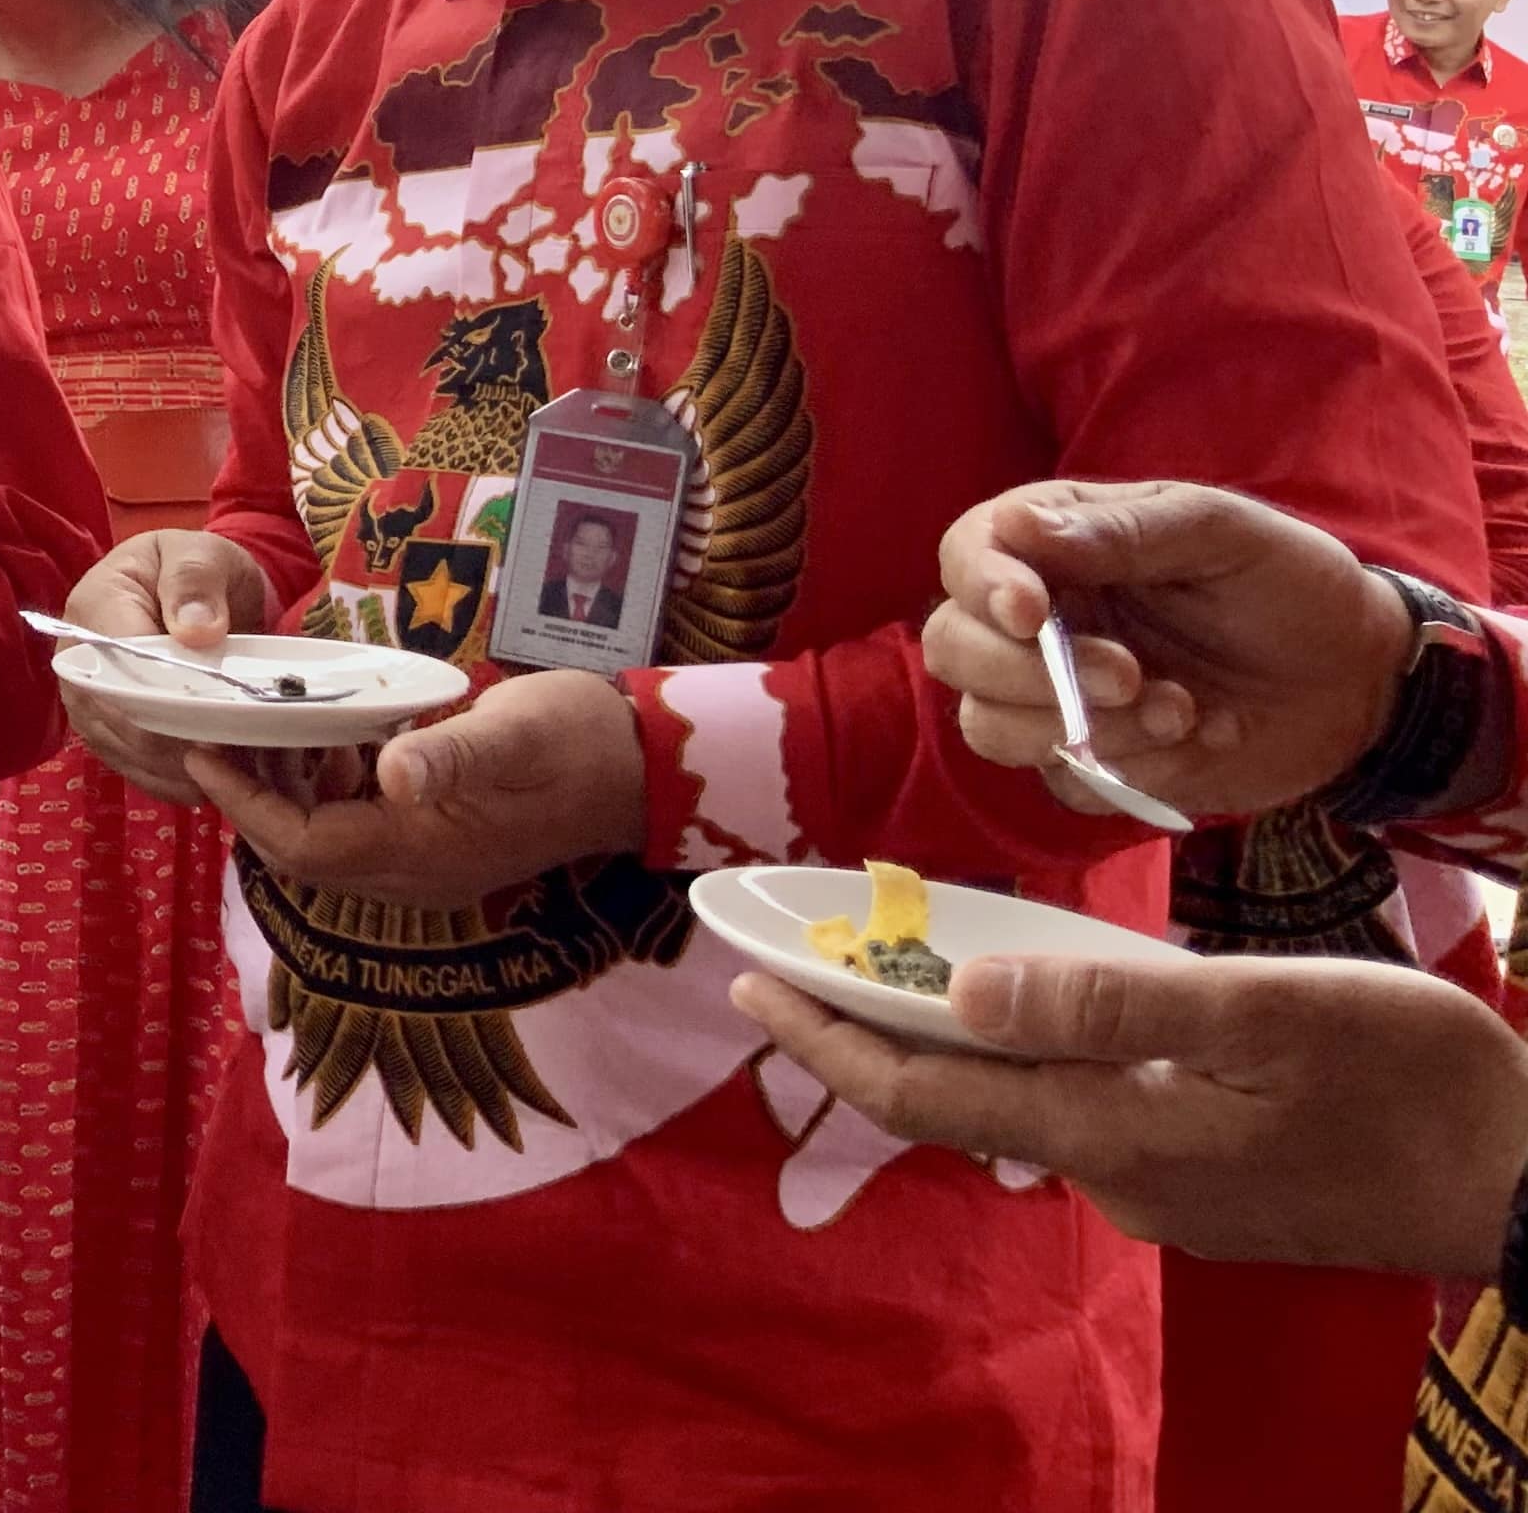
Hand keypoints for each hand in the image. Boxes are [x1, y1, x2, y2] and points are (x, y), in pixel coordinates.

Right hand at [60, 528, 275, 802]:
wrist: (193, 586)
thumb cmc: (198, 567)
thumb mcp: (205, 554)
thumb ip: (197, 583)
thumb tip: (196, 632)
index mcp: (96, 603)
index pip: (122, 665)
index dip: (166, 698)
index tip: (217, 721)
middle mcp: (75, 656)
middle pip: (116, 715)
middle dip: (173, 742)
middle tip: (232, 757)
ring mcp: (84, 695)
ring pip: (120, 747)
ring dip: (172, 768)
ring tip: (226, 773)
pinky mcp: (100, 724)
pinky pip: (126, 763)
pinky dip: (166, 779)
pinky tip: (205, 782)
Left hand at [185, 668, 646, 904]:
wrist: (647, 768)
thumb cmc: (578, 740)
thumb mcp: (515, 733)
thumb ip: (453, 754)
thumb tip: (393, 772)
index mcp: (424, 852)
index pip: (305, 847)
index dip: (246, 805)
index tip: (202, 754)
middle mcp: (418, 873)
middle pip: (306, 854)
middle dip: (253, 800)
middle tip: (215, 734)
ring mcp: (431, 863)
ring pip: (329, 842)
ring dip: (287, 795)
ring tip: (253, 729)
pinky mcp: (442, 842)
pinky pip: (362, 828)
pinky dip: (328, 790)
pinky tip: (321, 737)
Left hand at [733, 947, 1527, 1278]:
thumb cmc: (1416, 1082)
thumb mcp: (1265, 1012)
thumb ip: (1111, 1002)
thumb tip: (966, 991)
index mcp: (1118, 1138)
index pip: (928, 1096)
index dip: (828, 1040)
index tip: (746, 985)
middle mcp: (1122, 1181)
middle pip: (956, 1106)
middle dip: (860, 1040)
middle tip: (783, 972)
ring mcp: (1168, 1191)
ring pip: (1018, 1109)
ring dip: (939, 1050)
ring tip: (874, 975)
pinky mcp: (1210, 1185)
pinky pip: (1082, 1114)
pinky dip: (1022, 1060)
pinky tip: (1016, 1011)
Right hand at [923, 481, 1408, 819]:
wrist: (1364, 682)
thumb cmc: (1291, 585)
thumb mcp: (1222, 533)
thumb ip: (1123, 532)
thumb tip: (1017, 528)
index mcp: (1058, 545)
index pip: (967, 555)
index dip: (983, 586)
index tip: (1032, 614)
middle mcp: (1042, 621)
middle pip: (954, 649)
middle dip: (1027, 674)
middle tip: (1129, 676)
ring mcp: (1059, 698)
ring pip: (990, 726)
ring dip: (1086, 728)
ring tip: (1182, 711)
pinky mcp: (1096, 764)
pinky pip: (1067, 783)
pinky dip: (1134, 772)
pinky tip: (1204, 738)